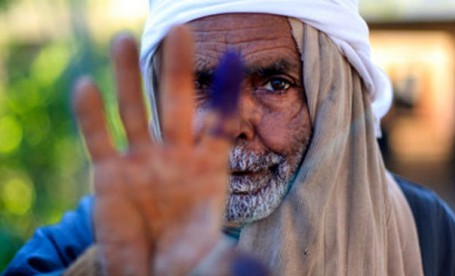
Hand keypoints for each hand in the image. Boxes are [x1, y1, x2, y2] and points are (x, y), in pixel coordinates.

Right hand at [73, 26, 236, 274]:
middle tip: (178, 32)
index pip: (221, 126)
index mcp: (207, 169)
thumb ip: (226, 259)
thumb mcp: (207, 256)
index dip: (226, 97)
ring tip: (123, 42)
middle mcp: (174, 156)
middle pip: (176, 105)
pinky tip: (87, 87)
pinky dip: (91, 115)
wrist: (148, 273)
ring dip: (128, 78)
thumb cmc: (183, 261)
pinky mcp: (109, 173)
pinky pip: (99, 139)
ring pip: (134, 112)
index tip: (233, 63)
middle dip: (177, 70)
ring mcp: (141, 161)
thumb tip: (253, 274)